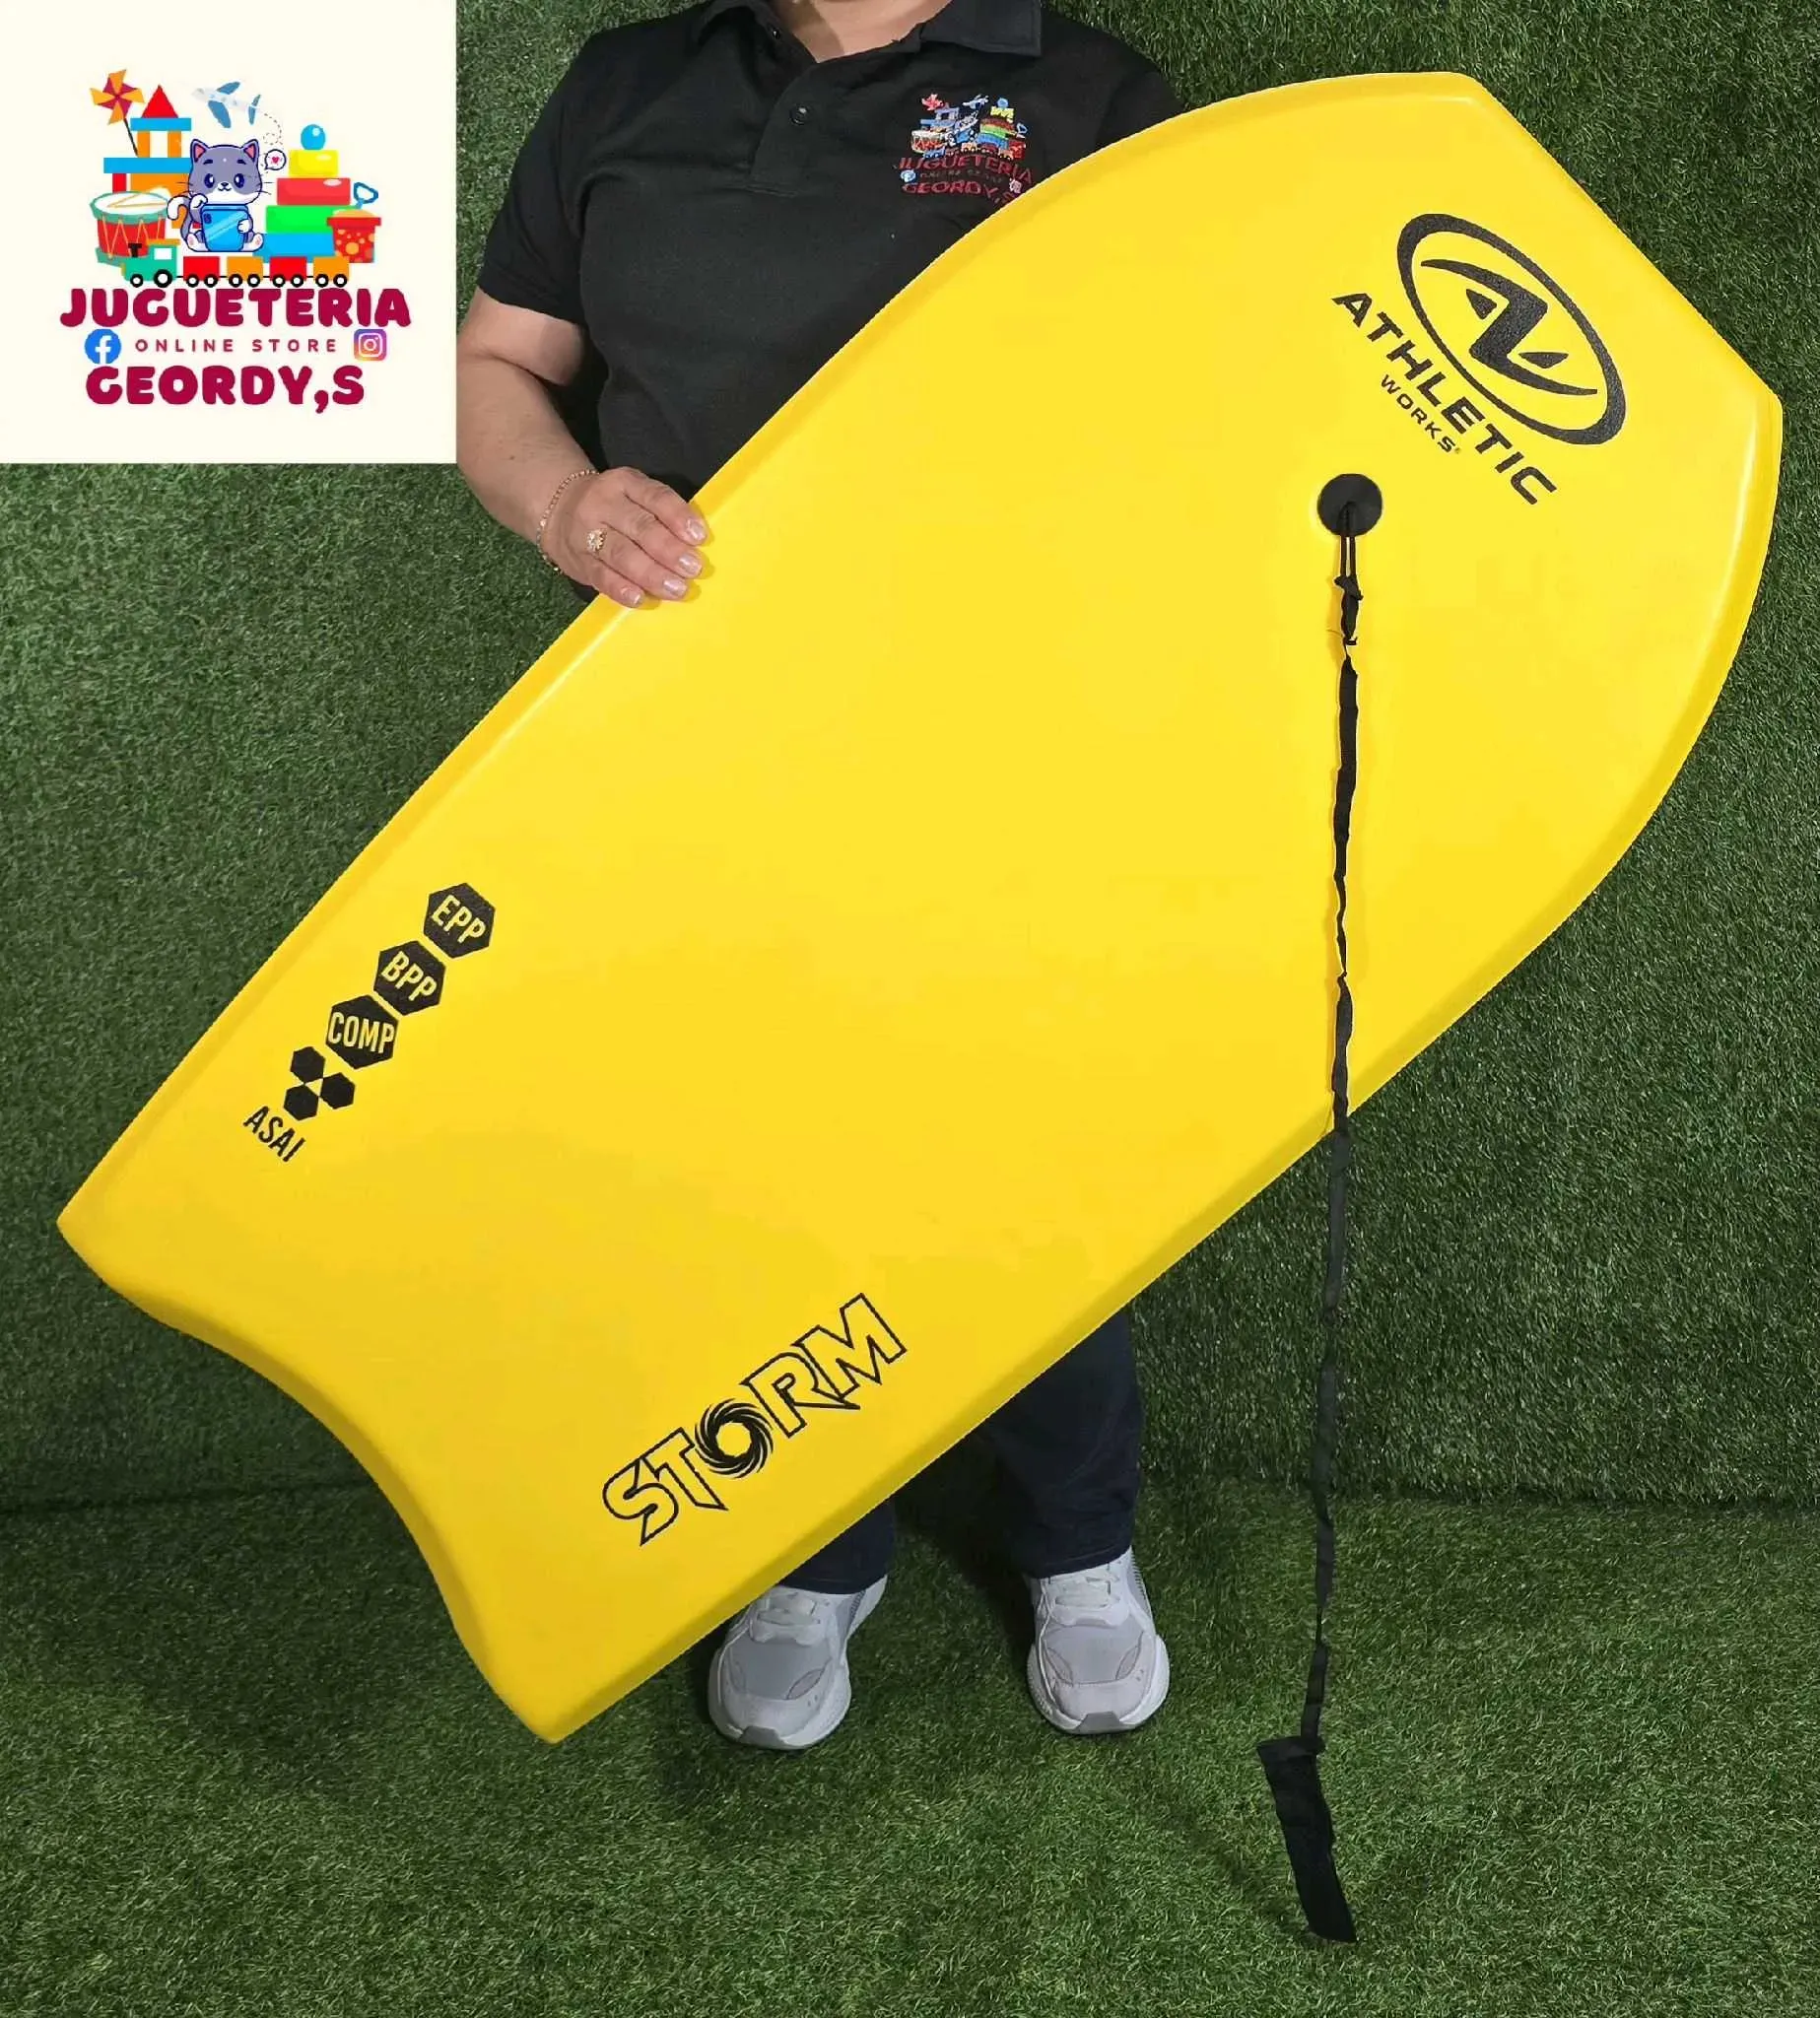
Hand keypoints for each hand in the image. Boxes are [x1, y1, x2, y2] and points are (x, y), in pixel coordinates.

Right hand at [545, 467, 708, 607]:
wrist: (557, 508)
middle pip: (640, 527)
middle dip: (669, 550)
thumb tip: (694, 545)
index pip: (655, 497)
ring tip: (676, 588)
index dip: (678, 516)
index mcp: (624, 483)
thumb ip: (660, 512)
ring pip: (622, 554)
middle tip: (693, 568)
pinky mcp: (579, 562)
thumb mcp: (633, 494)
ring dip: (651, 573)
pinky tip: (640, 598)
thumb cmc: (613, 507)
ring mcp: (587, 533)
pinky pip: (601, 576)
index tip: (699, 537)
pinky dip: (621, 588)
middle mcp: (604, 505)